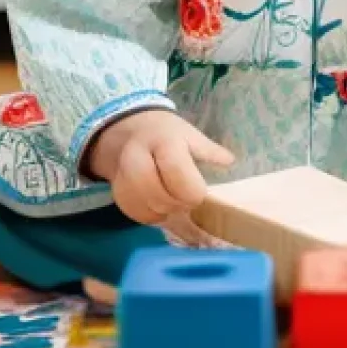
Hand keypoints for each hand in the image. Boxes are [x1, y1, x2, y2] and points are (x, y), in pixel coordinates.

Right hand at [85, 109, 234, 224]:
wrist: (129, 130)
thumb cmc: (166, 133)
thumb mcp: (189, 134)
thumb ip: (209, 150)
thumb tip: (229, 160)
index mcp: (162, 140)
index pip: (177, 172)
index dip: (192, 190)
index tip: (200, 193)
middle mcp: (138, 156)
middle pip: (158, 194)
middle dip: (177, 204)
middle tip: (187, 201)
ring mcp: (123, 175)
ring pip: (145, 207)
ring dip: (164, 213)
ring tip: (175, 204)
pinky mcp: (117, 192)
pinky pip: (134, 213)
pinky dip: (151, 217)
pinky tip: (160, 209)